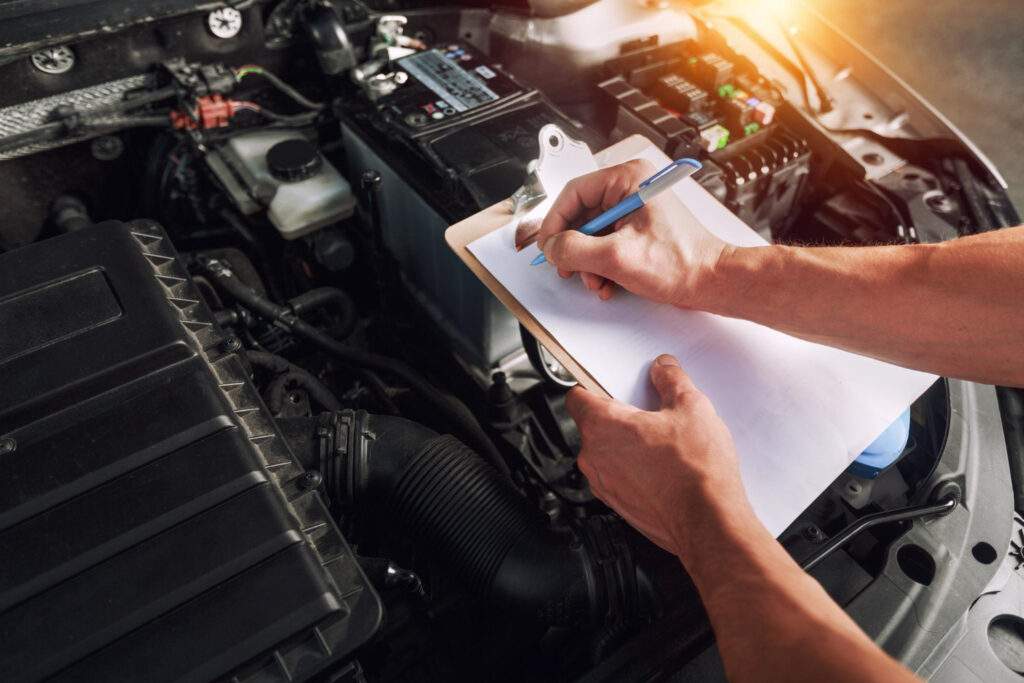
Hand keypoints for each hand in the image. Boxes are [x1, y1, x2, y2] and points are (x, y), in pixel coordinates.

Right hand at [516, 159, 729, 307]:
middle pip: (581, 215)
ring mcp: (635, 210)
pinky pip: (606, 243)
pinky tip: (607, 283)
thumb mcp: (617, 257)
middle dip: (574, 248)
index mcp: (628, 179)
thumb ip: (575, 250)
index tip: (547, 246)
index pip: (573, 193)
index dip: (554, 223)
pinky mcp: (639, 229)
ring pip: (592, 233)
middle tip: (569, 269)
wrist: (712, 282)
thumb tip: (552, 248)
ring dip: (588, 262)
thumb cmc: (681, 263)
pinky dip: (601, 265)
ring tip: (596, 282)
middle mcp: (631, 189)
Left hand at [568, 354, 751, 557]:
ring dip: (627, 445)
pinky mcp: (617, 504)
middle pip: (594, 424)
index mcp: (602, 426)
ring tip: (664, 443)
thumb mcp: (691, 407)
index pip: (577, 395)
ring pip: (607, 452)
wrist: (707, 522)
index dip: (593, 386)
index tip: (610, 384)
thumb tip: (664, 370)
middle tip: (652, 414)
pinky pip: (618, 476)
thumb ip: (671, 380)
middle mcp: (593, 457)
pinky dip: (633, 469)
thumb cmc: (695, 472)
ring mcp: (603, 484)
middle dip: (620, 416)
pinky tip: (664, 467)